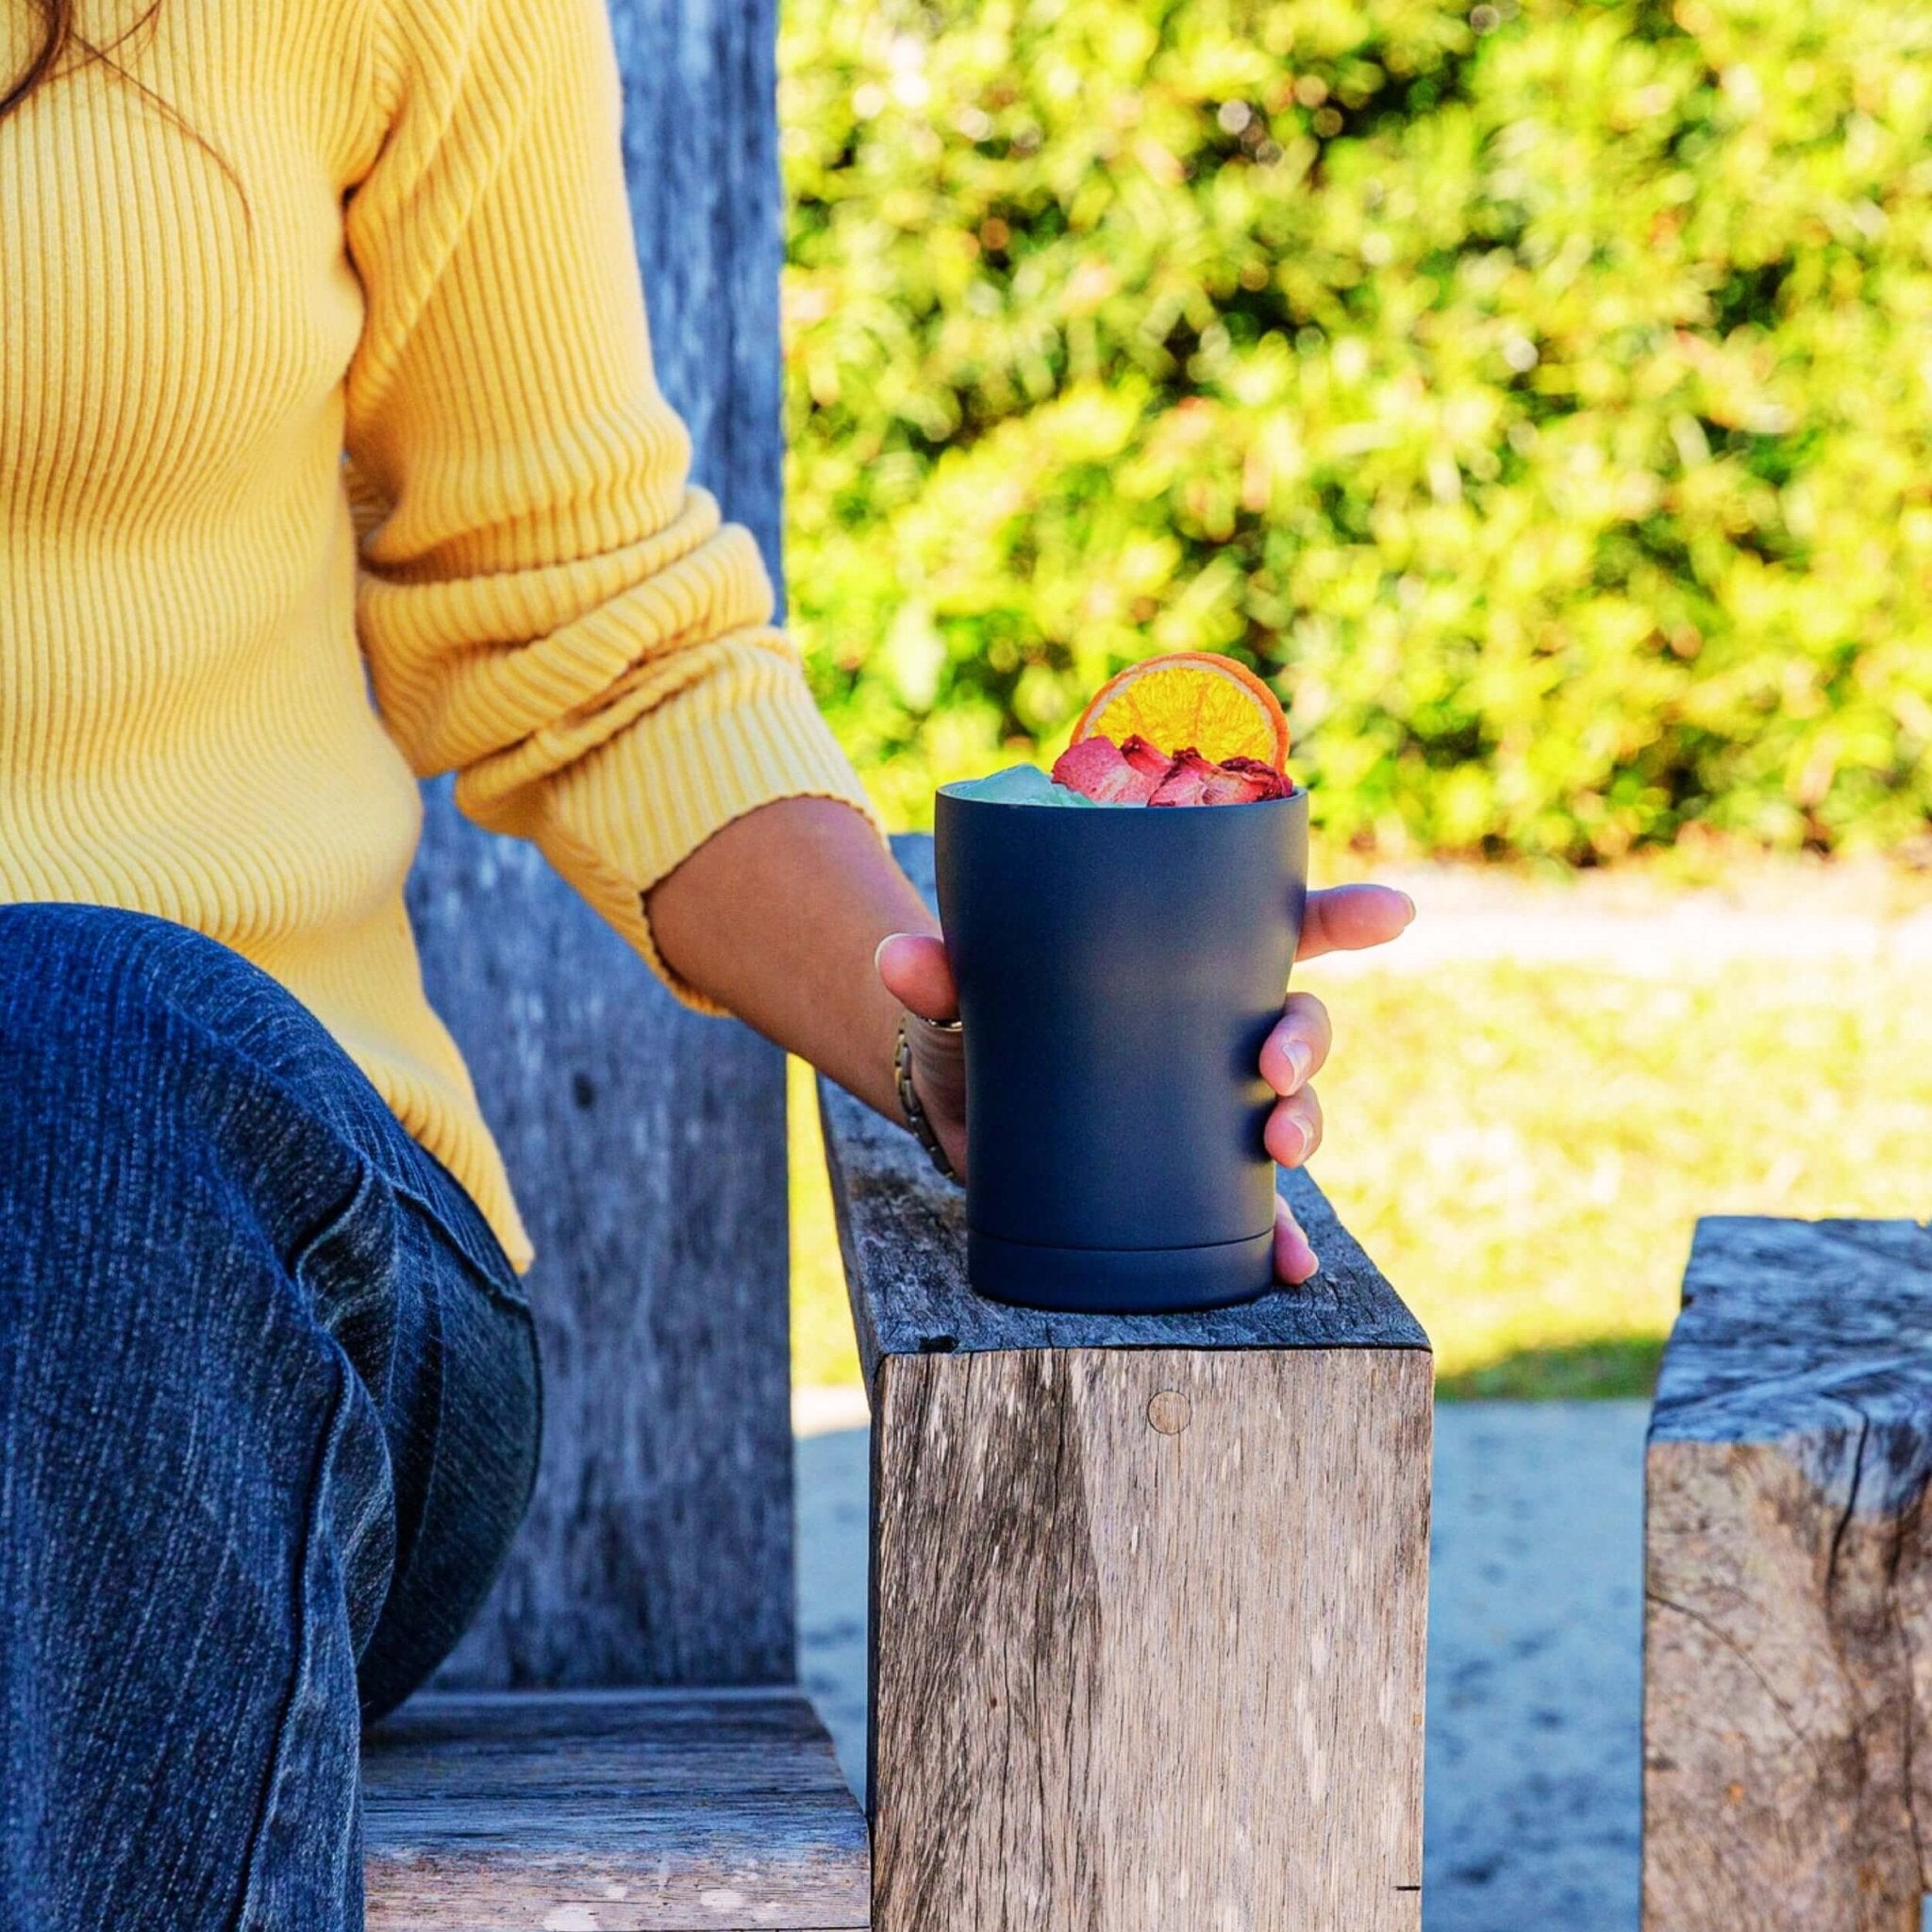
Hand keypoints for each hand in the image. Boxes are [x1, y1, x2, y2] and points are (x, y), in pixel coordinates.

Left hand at [876, 883, 1414, 1281]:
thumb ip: (936, 970)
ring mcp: (1204, 1100)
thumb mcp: (958, 989)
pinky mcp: (1183, 1169)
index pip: (1274, 922)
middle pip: (1297, 1020)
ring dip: (1305, 1125)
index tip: (1394, 913)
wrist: (950, 1096)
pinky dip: (1278, 1235)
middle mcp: (1209, 1024)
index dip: (1340, 915)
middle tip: (1274, 1064)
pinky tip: (1291, 1264)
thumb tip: (900, 959)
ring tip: (1283, 1151)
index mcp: (1178, 958)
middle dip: (1308, 1040)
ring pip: (1290, 1107)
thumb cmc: (974, 1013)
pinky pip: (1251, 1205)